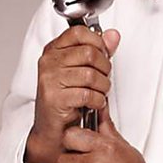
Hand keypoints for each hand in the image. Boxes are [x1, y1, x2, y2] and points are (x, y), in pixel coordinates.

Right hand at [24, 26, 120, 162]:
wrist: (54, 129)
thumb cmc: (68, 98)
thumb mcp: (84, 69)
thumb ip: (100, 50)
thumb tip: (113, 35)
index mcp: (54, 50)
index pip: (79, 33)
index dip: (97, 42)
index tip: (102, 55)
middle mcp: (49, 62)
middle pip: (89, 53)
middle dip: (104, 68)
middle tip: (102, 79)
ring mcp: (49, 80)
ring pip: (91, 74)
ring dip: (103, 86)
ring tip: (99, 93)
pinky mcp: (54, 98)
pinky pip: (87, 94)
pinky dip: (97, 100)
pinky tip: (94, 103)